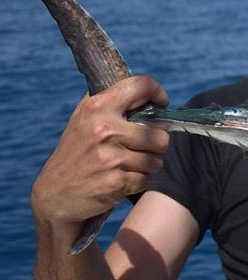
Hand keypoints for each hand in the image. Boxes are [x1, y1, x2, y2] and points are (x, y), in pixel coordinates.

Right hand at [31, 76, 169, 228]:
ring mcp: (110, 157)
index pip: (141, 85)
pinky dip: (137, 181)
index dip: (158, 93)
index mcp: (96, 107)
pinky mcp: (116, 181)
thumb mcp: (84, 119)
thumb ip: (110, 102)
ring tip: (126, 164)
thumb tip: (145, 90)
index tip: (161, 104)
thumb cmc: (76, 153)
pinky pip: (146, 179)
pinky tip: (119, 179)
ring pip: (156, 160)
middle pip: (160, 135)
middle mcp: (104, 129)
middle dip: (156, 144)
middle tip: (140, 147)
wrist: (54, 194)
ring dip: (147, 165)